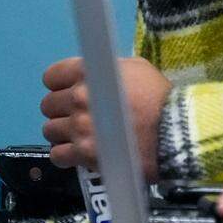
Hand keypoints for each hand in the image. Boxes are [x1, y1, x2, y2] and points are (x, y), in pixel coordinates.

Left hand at [40, 56, 171, 180]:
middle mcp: (78, 97)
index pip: (51, 76)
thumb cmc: (159, 96)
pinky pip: (57, 155)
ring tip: (82, 134)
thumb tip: (95, 74)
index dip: (61, 84)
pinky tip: (80, 150)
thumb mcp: (138, 68)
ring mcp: (78, 126)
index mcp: (89, 72)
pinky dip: (66, 154)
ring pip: (49, 130)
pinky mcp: (82, 153)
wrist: (173, 130)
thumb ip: (108, 69)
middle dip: (62, 109)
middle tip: (82, 114)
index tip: (71, 90)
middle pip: (48, 104)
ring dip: (64, 132)